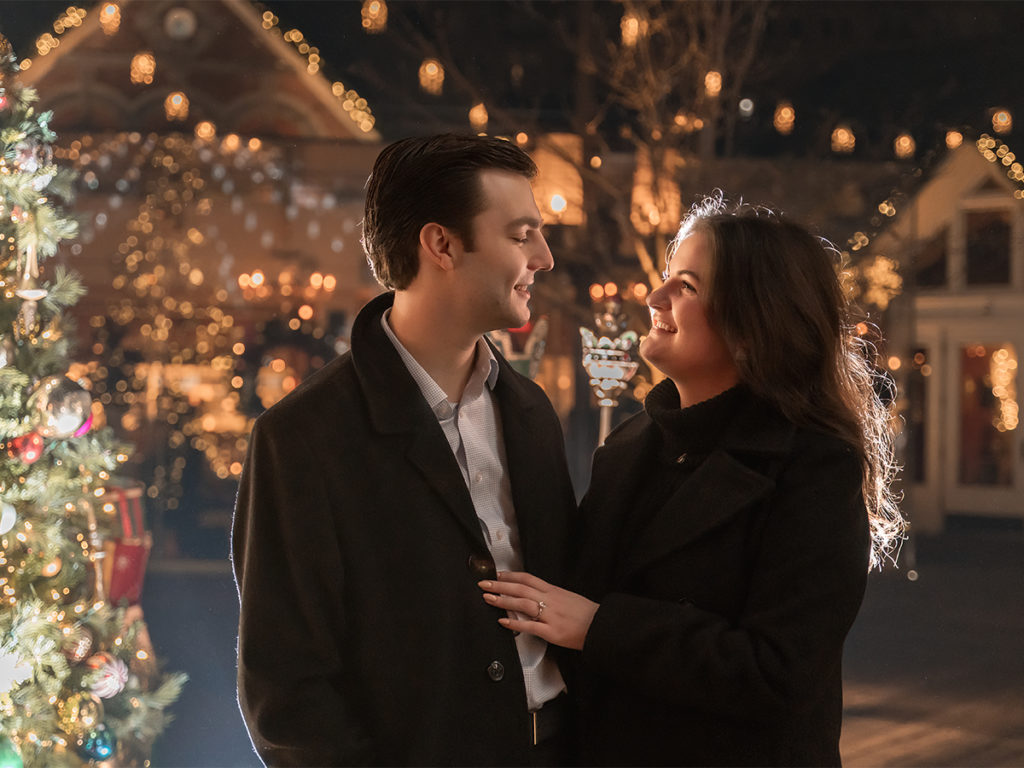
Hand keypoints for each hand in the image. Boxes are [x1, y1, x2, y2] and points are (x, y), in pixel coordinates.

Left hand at [478, 571, 598, 650]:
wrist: (602, 626)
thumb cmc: (586, 614)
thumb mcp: (568, 597)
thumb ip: (551, 596)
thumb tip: (534, 595)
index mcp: (554, 591)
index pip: (528, 578)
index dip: (511, 575)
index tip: (497, 574)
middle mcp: (550, 600)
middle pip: (521, 588)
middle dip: (500, 585)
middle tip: (483, 583)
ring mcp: (550, 615)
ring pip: (522, 603)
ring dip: (502, 600)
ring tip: (487, 598)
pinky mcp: (552, 632)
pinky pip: (530, 626)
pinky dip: (515, 622)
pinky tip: (502, 621)